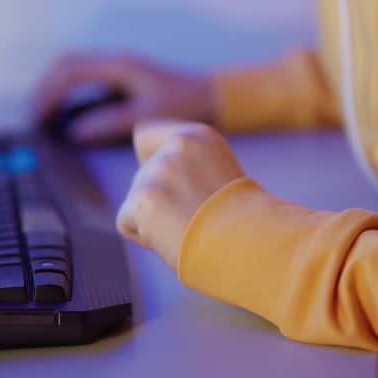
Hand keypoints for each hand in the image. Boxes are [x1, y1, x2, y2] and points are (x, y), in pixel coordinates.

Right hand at [32, 52, 214, 143]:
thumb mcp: (146, 117)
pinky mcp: (119, 78)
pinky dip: (69, 92)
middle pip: (65, 64)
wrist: (210, 95)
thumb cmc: (182, 104)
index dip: (49, 93)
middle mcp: (114, 62)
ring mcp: (116, 68)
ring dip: (55, 88)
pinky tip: (65, 114)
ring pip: (73, 69)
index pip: (70, 71)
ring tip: (43, 115)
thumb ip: (109, 123)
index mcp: (118, 66)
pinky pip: (85, 78)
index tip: (39, 116)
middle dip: (45, 88)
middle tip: (34, 116)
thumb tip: (74, 132)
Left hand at [116, 120, 245, 269]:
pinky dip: (144, 238)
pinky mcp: (143, 199)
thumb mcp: (219, 180)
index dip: (148, 159)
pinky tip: (174, 239)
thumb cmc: (242, 225)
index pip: (145, 135)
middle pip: (141, 177)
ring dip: (154, 221)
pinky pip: (126, 223)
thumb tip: (153, 190)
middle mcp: (176, 147)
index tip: (166, 183)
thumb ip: (186, 173)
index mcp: (199, 137)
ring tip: (188, 230)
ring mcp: (158, 171)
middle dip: (158, 202)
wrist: (251, 243)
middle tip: (193, 220)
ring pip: (134, 203)